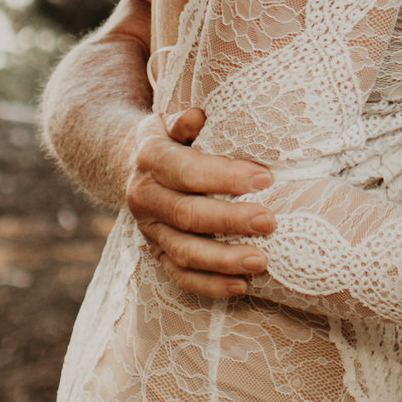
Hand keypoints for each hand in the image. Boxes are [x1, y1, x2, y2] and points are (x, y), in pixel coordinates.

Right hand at [125, 107, 278, 299]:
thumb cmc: (172, 139)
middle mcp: (145, 197)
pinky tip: (240, 286)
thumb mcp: (172, 121)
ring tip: (261, 262)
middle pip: (187, 215)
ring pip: (183, 252)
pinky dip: (209, 285)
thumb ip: (184, 122)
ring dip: (223, 260)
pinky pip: (180, 276)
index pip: (188, 171)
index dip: (225, 176)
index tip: (266, 178)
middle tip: (270, 222)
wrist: (131, 164)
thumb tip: (197, 115)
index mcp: (152, 160)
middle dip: (230, 221)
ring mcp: (150, 230)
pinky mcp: (157, 253)